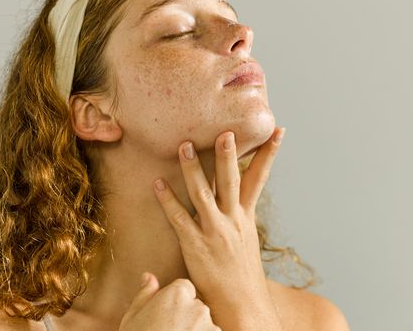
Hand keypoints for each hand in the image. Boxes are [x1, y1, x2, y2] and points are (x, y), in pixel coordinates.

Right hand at [119, 273, 220, 330]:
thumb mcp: (133, 317)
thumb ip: (145, 294)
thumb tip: (148, 276)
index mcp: (177, 293)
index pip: (185, 288)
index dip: (174, 303)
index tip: (165, 317)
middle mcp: (197, 306)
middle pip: (196, 306)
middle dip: (187, 317)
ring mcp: (210, 327)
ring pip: (205, 325)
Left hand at [152, 127, 285, 330]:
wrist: (242, 305)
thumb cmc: (241, 272)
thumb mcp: (246, 238)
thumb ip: (237, 215)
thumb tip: (233, 197)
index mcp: (246, 216)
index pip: (259, 178)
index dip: (269, 153)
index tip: (277, 130)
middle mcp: (233, 219)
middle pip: (231, 180)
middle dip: (228, 154)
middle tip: (225, 131)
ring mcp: (214, 231)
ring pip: (202, 193)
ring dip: (193, 168)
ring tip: (184, 145)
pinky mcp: (196, 245)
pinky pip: (178, 218)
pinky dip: (167, 200)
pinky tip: (157, 183)